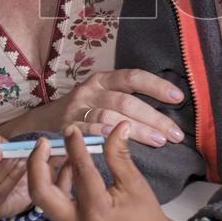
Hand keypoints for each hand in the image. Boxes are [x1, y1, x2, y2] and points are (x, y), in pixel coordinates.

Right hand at [4, 69, 184, 147]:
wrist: (43, 124)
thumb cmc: (85, 112)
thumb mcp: (104, 97)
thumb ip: (128, 100)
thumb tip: (166, 110)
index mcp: (102, 79)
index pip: (133, 77)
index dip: (156, 85)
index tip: (178, 97)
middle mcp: (90, 90)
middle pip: (126, 101)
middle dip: (153, 117)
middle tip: (175, 133)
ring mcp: (78, 109)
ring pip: (112, 117)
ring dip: (137, 130)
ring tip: (159, 141)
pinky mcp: (68, 127)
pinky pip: (89, 131)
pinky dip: (105, 135)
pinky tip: (121, 143)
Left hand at [28, 123, 221, 220]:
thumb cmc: (146, 219)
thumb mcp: (134, 184)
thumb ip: (119, 155)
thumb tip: (118, 127)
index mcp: (97, 212)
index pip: (79, 171)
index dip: (73, 146)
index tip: (71, 129)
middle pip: (40, 191)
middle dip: (36, 163)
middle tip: (43, 142)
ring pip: (43, 199)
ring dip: (44, 173)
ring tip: (55, 150)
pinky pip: (53, 205)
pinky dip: (54, 184)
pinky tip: (66, 168)